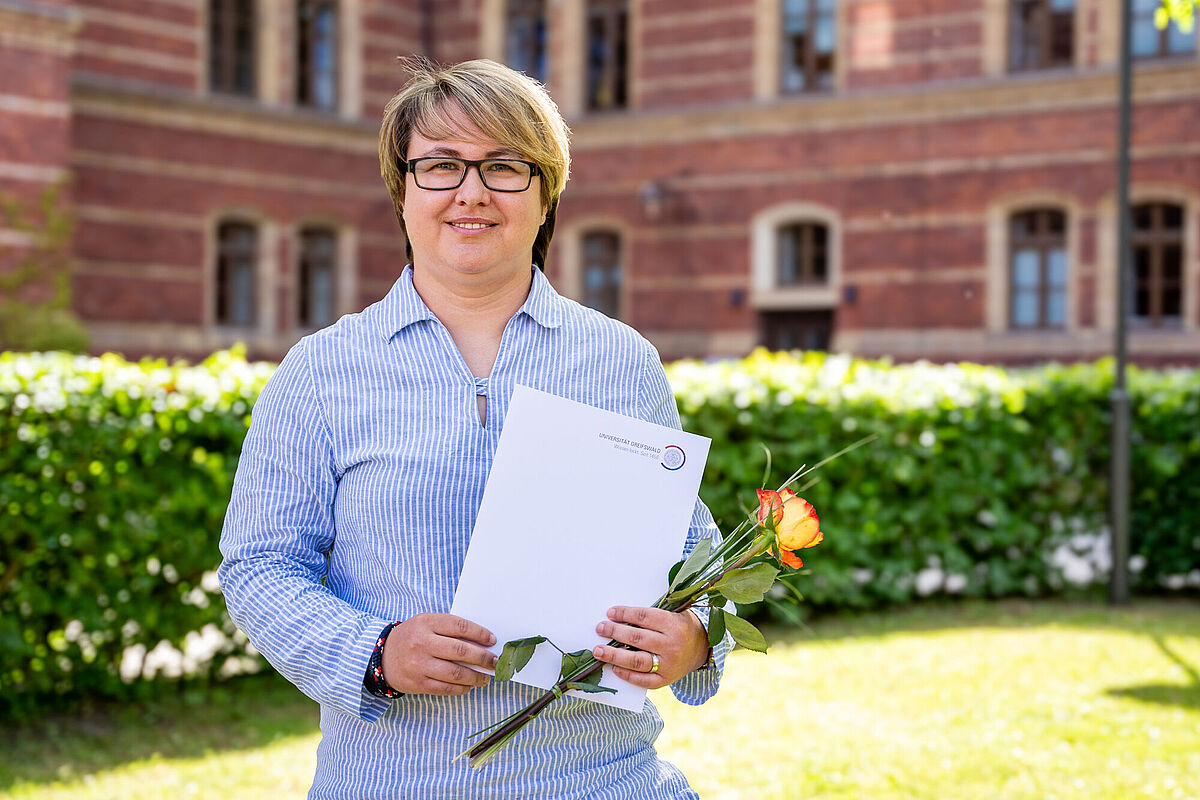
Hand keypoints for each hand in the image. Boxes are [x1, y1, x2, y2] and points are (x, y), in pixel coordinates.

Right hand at [382, 613, 497, 695]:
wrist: (382, 657)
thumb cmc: (411, 637)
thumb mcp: (426, 623)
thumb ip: (449, 629)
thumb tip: (481, 642)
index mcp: (426, 623)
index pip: (459, 627)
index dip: (480, 634)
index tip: (492, 640)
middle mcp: (422, 643)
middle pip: (460, 651)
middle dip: (483, 657)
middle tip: (494, 661)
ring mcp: (419, 665)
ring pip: (455, 673)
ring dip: (475, 676)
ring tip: (485, 677)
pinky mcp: (418, 683)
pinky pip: (446, 688)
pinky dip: (462, 688)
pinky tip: (469, 685)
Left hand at [590, 606, 709, 689]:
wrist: (703, 649)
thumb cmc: (682, 627)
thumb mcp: (674, 614)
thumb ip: (652, 614)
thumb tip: (620, 616)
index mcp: (674, 625)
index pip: (644, 616)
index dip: (625, 613)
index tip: (610, 613)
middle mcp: (672, 645)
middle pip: (637, 638)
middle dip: (615, 632)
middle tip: (600, 628)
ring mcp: (669, 665)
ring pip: (636, 660)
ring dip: (614, 655)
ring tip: (598, 650)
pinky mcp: (667, 680)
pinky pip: (643, 680)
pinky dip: (627, 675)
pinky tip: (614, 668)